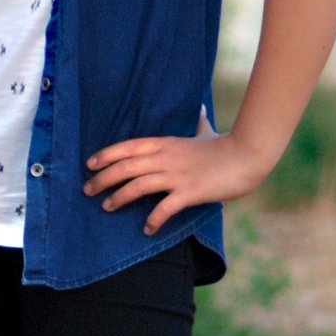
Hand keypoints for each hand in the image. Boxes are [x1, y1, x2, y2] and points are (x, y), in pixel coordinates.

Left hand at [84, 128, 270, 235]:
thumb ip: (198, 121)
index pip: (128, 146)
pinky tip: (147, 229)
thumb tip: (201, 107)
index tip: (90, 164)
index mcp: (166, 143)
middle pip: (126, 166)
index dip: (107, 155)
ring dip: (120, 197)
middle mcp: (166, 157)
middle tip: (88, 190)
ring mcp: (177, 175)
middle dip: (104, 178)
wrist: (247, 157)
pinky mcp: (190, 191)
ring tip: (107, 207)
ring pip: (139, 184)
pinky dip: (154, 219)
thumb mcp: (206, 130)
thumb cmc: (225, 146)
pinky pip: (165, 207)